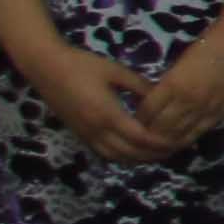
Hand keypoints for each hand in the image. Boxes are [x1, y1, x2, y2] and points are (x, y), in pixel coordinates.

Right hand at [26, 40, 178, 165]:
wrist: (45, 66)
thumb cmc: (82, 65)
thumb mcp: (115, 71)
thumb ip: (140, 86)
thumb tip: (162, 97)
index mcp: (108, 114)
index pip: (141, 138)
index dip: (160, 142)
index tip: (177, 140)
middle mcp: (97, 129)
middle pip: (131, 152)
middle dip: (154, 154)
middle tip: (173, 149)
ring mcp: (86, 134)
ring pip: (116, 157)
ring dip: (138, 158)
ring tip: (157, 152)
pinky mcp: (79, 134)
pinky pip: (103, 153)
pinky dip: (121, 156)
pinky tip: (133, 150)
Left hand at [136, 38, 223, 148]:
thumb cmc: (205, 46)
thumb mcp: (178, 64)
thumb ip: (166, 85)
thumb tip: (151, 102)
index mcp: (174, 84)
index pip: (148, 111)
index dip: (137, 118)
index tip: (130, 119)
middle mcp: (189, 101)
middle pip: (160, 128)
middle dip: (147, 134)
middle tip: (138, 136)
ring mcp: (205, 110)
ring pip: (177, 136)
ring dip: (162, 142)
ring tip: (154, 143)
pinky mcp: (218, 115)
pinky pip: (196, 135)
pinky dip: (182, 141)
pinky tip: (174, 142)